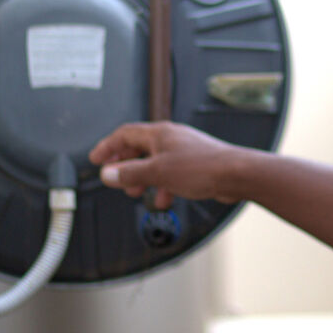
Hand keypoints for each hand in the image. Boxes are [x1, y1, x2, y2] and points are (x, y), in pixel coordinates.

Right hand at [88, 121, 241, 209]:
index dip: (108, 146)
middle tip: (116, 179)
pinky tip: (166, 198)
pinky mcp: (195, 164)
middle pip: (139, 148)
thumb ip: (130, 174)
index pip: (125, 134)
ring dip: (144, 178)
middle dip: (125, 165)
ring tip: (138, 192)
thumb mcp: (158, 173)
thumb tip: (108, 174)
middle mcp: (171, 138)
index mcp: (159, 133)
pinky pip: (171, 173)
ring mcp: (184, 150)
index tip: (96, 159)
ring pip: (155, 163)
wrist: (236, 174)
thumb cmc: (203, 167)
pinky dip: (163, 185)